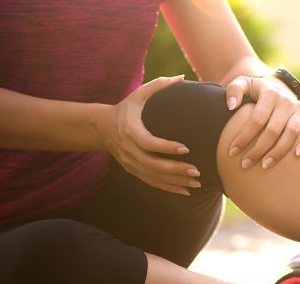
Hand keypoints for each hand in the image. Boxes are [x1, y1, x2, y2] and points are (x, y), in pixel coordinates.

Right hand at [102, 75, 201, 195]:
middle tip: (197, 171)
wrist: (102, 127)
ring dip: (176, 182)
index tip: (186, 148)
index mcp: (130, 130)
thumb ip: (159, 85)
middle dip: (176, 169)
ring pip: (154, 177)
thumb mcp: (139, 94)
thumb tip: (182, 77)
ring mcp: (130, 163)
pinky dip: (169, 188)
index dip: (166, 147)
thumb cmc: (126, 107)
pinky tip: (185, 191)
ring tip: (196, 182)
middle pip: (153, 165)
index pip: (148, 143)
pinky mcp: (133, 170)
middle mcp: (129, 150)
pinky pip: (152, 183)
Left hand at [225, 75, 299, 168]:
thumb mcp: (244, 83)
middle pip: (272, 130)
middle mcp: (286, 102)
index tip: (232, 151)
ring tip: (265, 165)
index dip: (244, 137)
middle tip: (245, 164)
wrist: (278, 86)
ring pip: (291, 134)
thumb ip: (234, 90)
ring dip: (278, 152)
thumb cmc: (256, 90)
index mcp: (270, 94)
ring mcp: (298, 110)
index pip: (257, 119)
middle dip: (258, 149)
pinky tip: (297, 155)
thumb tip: (231, 106)